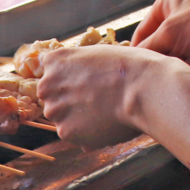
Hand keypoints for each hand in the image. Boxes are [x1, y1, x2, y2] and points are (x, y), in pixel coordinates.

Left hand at [38, 45, 171, 149]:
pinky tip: (106, 123)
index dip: (70, 79)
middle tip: (97, 99)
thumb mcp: (99, 55)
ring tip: (105, 112)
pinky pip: (74, 135)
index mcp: (55, 60)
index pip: (52, 73)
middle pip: (54, 97)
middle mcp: (47, 85)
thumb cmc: (128, 66)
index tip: (86, 82)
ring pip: (63, 118)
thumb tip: (77, 89)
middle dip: (71, 100)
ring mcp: (55, 109)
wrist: (142, 87)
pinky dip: (87, 133)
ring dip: (78, 118)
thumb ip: (81, 70)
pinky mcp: (65, 131)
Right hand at [132, 0, 189, 72]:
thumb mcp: (171, 32)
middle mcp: (182, 12)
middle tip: (163, 72)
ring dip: (180, 66)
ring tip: (188, 68)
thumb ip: (148, 47)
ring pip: (176, 56)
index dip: (138, 48)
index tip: (133, 69)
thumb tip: (131, 61)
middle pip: (161, 43)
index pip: (144, 27)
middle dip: (164, 58)